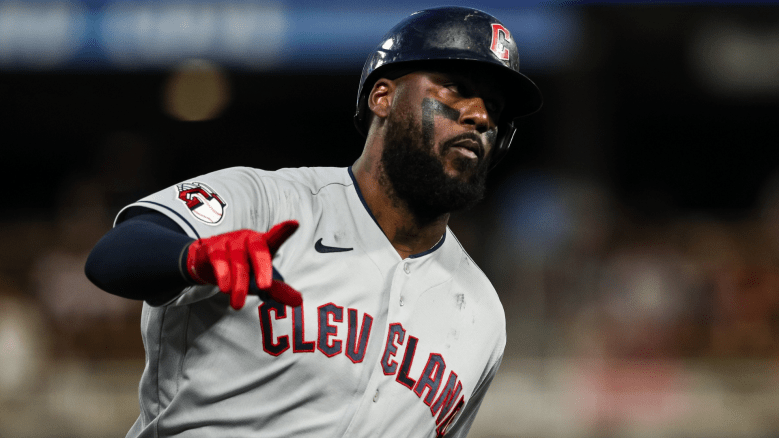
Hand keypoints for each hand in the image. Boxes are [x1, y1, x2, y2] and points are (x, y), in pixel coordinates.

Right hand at [185, 221, 301, 309]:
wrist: (207, 263)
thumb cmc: (241, 268)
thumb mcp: (259, 280)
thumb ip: (278, 290)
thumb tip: (299, 301)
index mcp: (263, 243)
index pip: (275, 237)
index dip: (284, 231)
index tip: (294, 224)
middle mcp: (248, 238)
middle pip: (258, 251)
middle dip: (263, 269)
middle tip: (265, 288)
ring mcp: (230, 241)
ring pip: (238, 262)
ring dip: (239, 284)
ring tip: (237, 305)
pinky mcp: (213, 248)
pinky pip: (219, 261)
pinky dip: (223, 275)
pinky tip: (225, 289)